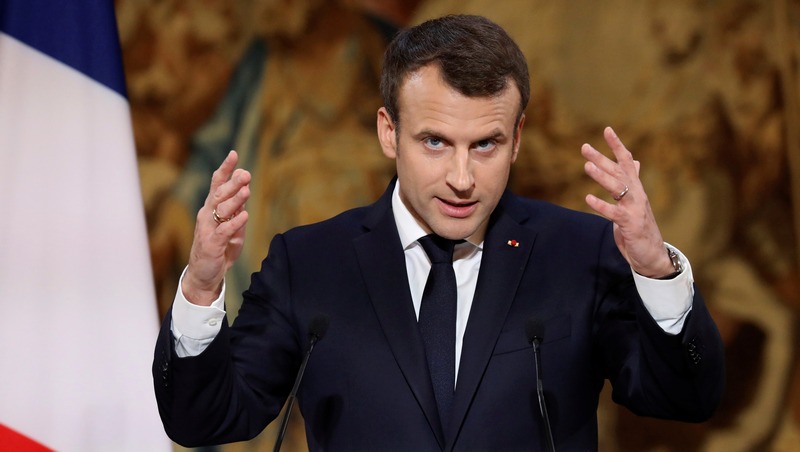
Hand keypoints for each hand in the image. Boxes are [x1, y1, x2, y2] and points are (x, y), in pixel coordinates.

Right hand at [183, 151, 250, 304]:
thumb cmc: (220, 248)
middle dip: (233, 183)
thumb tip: (245, 189)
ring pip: (220, 210)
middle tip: (246, 174)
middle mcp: (207, 215)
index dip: (225, 169)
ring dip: (235, 200)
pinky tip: (245, 216)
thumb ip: (237, 210)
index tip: (234, 154)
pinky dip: (234, 223)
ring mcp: (208, 229)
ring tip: (247, 191)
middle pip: (219, 194)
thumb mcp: (232, 227)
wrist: (205, 274)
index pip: (217, 184)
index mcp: (212, 208)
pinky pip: (223, 231)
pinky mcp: (211, 244)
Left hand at [581, 127, 673, 277]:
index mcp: (635, 188)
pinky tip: (587, 198)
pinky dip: (601, 205)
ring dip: (601, 176)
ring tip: (586, 166)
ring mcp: (634, 208)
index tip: (607, 129)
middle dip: (601, 158)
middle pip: (618, 171)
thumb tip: (634, 161)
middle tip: (584, 147)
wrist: (652, 255)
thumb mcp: (635, 201)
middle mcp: (636, 194)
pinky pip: (614, 213)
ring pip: (617, 188)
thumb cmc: (640, 227)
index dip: (617, 145)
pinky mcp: (630, 224)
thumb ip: (632, 181)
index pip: (626, 161)